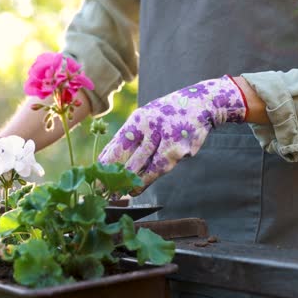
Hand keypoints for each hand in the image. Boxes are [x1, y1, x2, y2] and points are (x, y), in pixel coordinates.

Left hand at [98, 75, 246, 193]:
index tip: (95, 177)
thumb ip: (128, 136)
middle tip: (103, 191)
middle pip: (128, 158)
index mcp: (138, 119)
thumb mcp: (145, 118)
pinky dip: (146, 180)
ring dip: (130, 183)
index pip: (116, 144)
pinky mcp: (179, 150)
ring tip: (120, 193)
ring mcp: (166, 139)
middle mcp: (151, 127)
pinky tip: (137, 188)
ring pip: (144, 167)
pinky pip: (158, 169)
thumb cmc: (166, 114)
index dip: (104, 164)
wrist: (201, 104)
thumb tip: (106, 158)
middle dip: (114, 178)